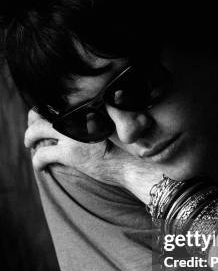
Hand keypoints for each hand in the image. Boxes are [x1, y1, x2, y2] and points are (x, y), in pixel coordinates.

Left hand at [24, 110, 161, 203]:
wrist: (133, 163)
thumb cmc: (126, 147)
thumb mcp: (110, 124)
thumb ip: (93, 118)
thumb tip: (82, 118)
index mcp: (86, 107)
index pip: (56, 103)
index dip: (46, 109)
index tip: (43, 115)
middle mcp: (76, 116)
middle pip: (41, 113)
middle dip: (32, 121)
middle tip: (32, 132)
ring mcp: (72, 133)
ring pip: (36, 131)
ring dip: (30, 139)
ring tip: (30, 146)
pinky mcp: (69, 152)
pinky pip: (42, 154)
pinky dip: (37, 161)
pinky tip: (40, 167)